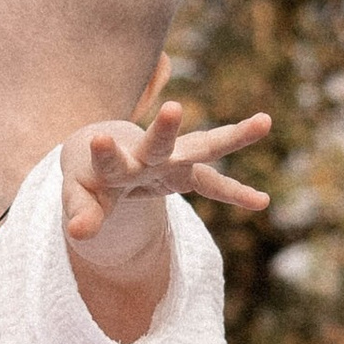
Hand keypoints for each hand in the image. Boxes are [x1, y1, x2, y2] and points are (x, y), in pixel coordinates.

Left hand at [60, 79, 271, 249]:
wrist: (101, 148)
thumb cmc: (88, 174)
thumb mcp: (79, 195)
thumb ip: (81, 213)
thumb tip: (77, 235)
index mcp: (113, 162)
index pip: (108, 159)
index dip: (104, 153)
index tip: (99, 140)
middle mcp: (145, 155)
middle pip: (157, 142)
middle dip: (164, 129)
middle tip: (172, 107)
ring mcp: (170, 160)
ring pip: (201, 146)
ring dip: (232, 136)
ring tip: (265, 121)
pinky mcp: (185, 171)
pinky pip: (214, 183)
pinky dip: (235, 193)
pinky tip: (262, 201)